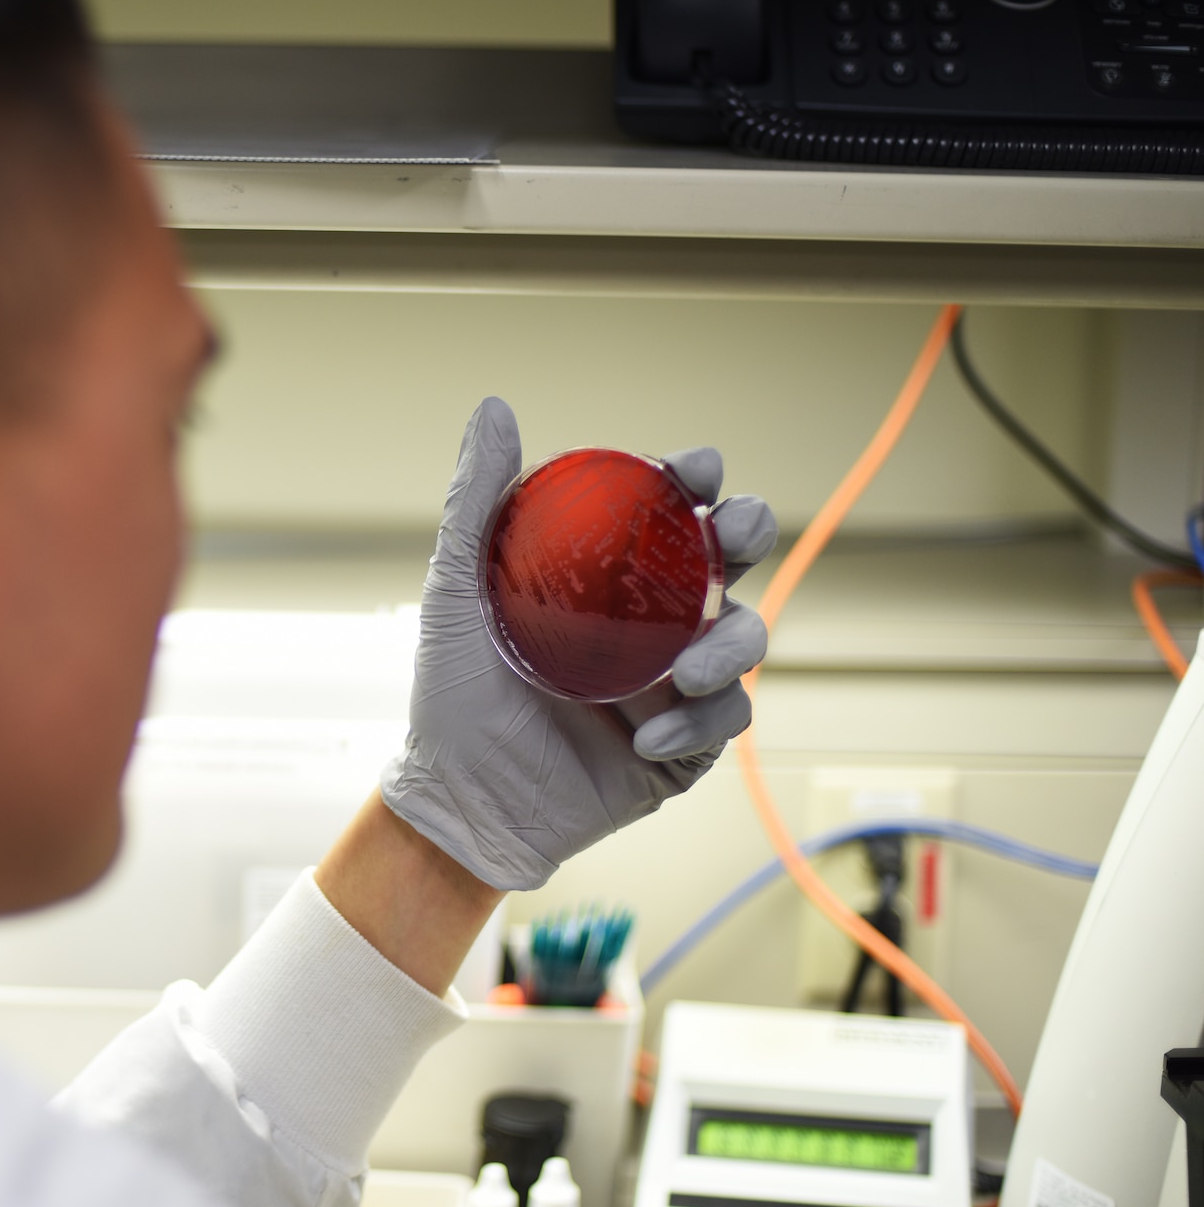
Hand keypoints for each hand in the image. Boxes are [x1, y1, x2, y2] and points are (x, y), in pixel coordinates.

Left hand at [379, 398, 777, 891]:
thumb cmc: (454, 692)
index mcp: (609, 576)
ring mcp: (673, 681)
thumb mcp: (457, 590)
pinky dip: (698, 725)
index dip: (697, 480)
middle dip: (751, 532)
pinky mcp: (684, 744)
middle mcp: (651, 620)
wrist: (459, 796)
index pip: (668, 512)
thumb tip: (495, 409)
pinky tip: (646, 736)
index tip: (697, 469)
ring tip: (685, 673)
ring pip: (745, 639)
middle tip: (735, 535)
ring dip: (733, 646)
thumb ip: (478, 502)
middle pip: (731, 560)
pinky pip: (724, 722)